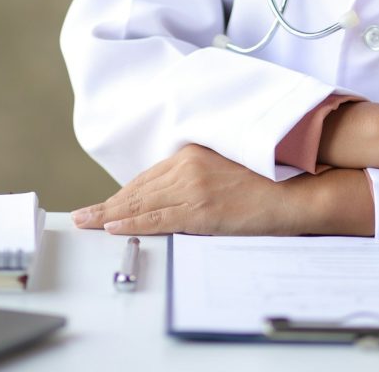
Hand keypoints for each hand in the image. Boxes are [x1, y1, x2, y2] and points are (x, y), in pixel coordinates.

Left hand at [71, 144, 373, 235]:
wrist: (294, 190)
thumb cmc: (265, 178)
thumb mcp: (225, 164)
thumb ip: (197, 171)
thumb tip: (174, 188)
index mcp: (193, 153)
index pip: (149, 176)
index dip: (125, 192)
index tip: (108, 202)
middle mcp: (188, 166)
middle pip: (139, 188)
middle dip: (110, 203)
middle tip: (84, 215)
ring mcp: (193, 188)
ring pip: (142, 204)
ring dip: (112, 214)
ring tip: (89, 222)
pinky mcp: (201, 211)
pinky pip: (158, 220)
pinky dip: (134, 224)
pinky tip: (115, 227)